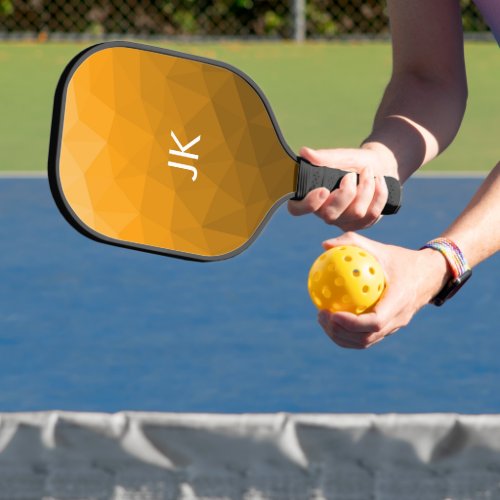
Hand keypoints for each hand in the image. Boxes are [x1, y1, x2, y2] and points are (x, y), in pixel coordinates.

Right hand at [288, 145, 397, 230]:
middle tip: (351, 175)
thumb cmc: (354, 162)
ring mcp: (343, 221)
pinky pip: (372, 214)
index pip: (297, 209)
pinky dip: (379, 193)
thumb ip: (324, 157)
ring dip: (366, 188)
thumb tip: (304, 152)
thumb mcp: (341, 156)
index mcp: (312, 196)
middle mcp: (324, 212)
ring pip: (356, 213)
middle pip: (330, 215)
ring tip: (368, 172)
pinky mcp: (361, 224)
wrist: (379, 166)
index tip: (323, 190)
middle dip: (346, 193)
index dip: (308, 204)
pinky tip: (379, 181)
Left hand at [316, 232, 450, 348]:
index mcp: (399, 301)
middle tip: (321, 315)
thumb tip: (325, 245)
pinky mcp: (389, 329)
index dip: (352, 323)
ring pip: (365, 342)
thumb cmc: (401, 259)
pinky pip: (366, 337)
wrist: (429, 275)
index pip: (375, 322)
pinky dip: (347, 334)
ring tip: (323, 319)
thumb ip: (353, 243)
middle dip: (340, 332)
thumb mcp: (380, 248)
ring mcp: (394, 327)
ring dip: (341, 336)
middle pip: (366, 338)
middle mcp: (398, 319)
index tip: (332, 313)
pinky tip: (332, 318)